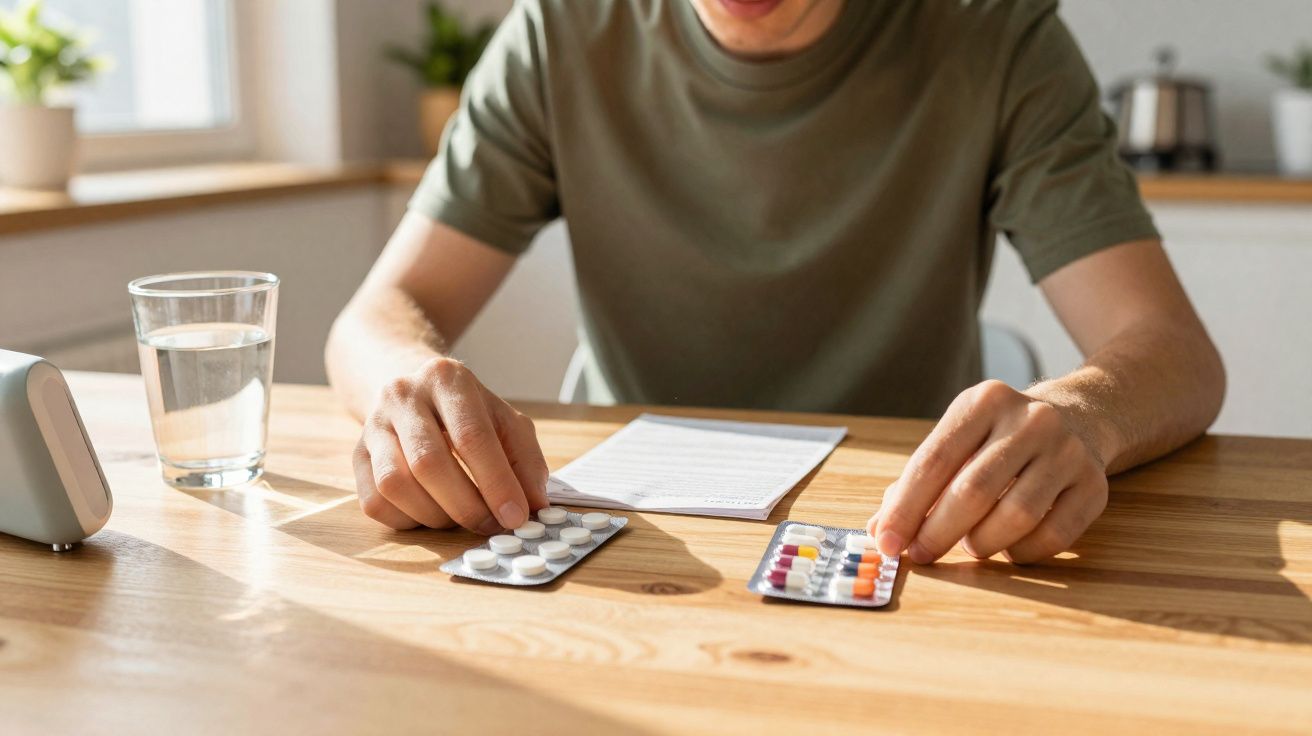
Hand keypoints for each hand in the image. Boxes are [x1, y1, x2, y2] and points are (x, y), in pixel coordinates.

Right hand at [353, 356, 549, 532]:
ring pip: (395, 484)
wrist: (412, 390)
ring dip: (434, 515)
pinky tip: (429, 512)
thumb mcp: (505, 421)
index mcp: (448, 379)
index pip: (472, 437)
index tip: (516, 516)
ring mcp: (373, 425)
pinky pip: (374, 502)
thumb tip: (535, 505)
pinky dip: (407, 519)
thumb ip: (525, 460)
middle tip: (491, 526)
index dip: (496, 483)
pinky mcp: (356, 455)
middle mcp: (403, 396)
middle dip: (466, 506)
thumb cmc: (466, 412)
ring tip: (459, 516)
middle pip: (429, 463)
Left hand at [869, 380, 1108, 563]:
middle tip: (921, 555)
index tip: (887, 542)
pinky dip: (1023, 552)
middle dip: (938, 532)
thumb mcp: (957, 443)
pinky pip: (1054, 535)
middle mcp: (1030, 420)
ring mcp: (1068, 451)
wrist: (1076, 418)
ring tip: (971, 544)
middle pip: (974, 491)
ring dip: (983, 542)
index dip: (906, 508)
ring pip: (1016, 516)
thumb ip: (914, 485)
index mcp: (983, 402)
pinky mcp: (1095, 484)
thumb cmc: (996, 441)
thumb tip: (879, 531)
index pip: (934, 461)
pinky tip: (1009, 547)